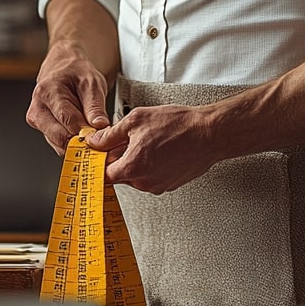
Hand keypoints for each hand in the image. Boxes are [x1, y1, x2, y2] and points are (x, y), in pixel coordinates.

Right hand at [26, 40, 111, 153]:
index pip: (66, 119)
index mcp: (48, 91)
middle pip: (59, 136)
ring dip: (77, 144)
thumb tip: (99, 127)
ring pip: (58, 144)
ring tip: (91, 134)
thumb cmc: (75, 73)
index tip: (100, 137)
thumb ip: (95, 106)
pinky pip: (57, 144)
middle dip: (81, 141)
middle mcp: (37, 108)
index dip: (85, 131)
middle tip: (98, 139)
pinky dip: (72, 144)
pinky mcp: (41, 128)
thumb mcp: (92, 83)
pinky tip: (82, 134)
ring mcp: (37, 120)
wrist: (63, 68)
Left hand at [86, 104, 219, 193]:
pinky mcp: (170, 184)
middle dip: (120, 158)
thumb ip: (110, 134)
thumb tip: (96, 141)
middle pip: (120, 175)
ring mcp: (159, 185)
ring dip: (137, 161)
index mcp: (132, 167)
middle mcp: (145, 182)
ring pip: (137, 176)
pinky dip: (151, 164)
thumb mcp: (136, 120)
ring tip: (149, 140)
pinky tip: (160, 148)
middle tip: (128, 139)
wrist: (209, 133)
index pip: (104, 174)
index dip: (101, 161)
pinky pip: (152, 176)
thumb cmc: (178, 125)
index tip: (101, 153)